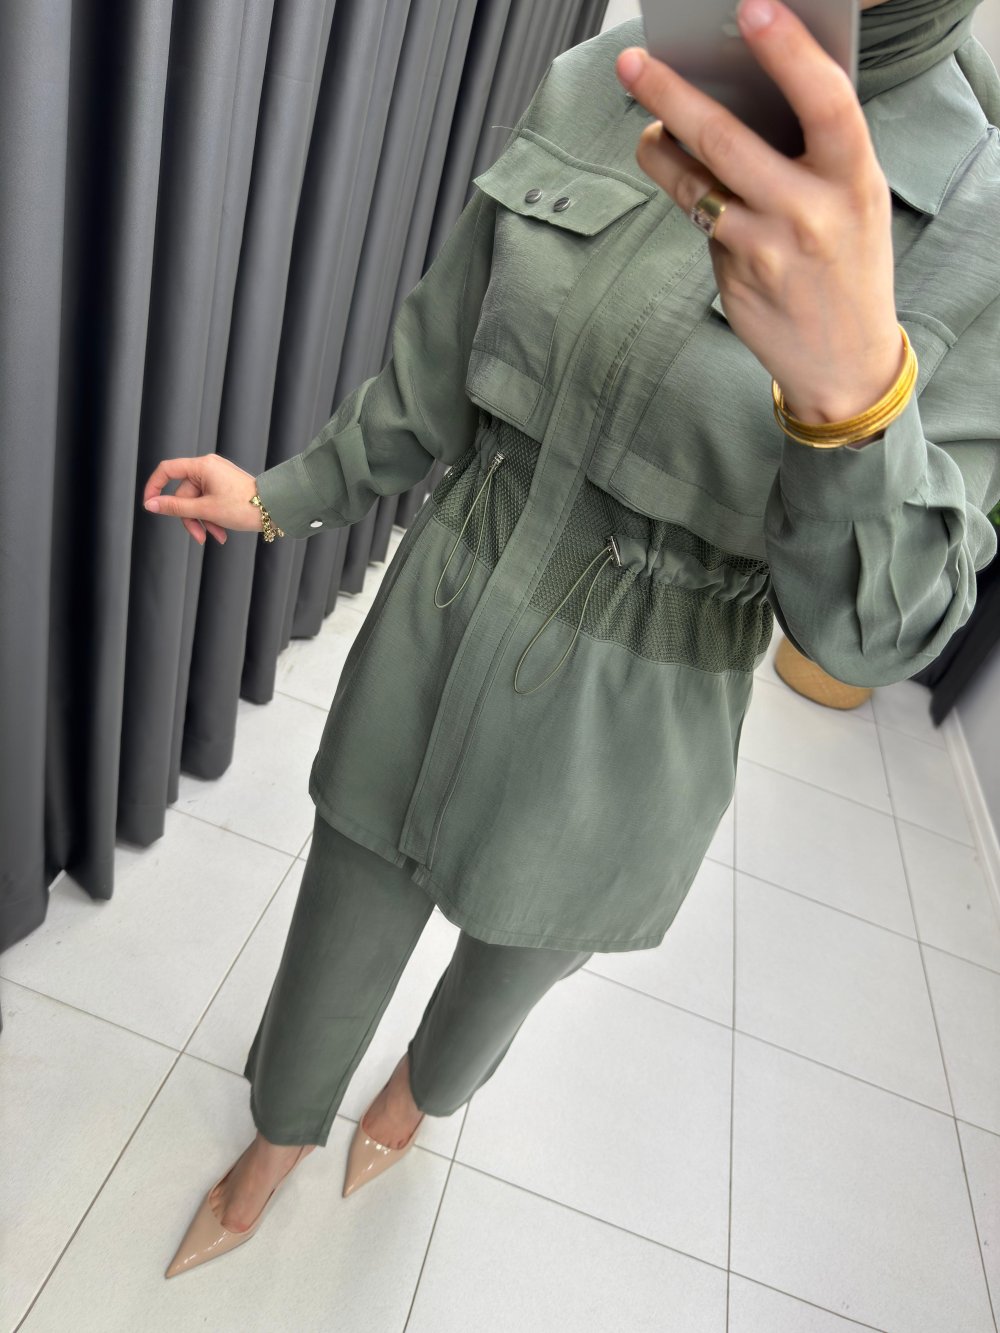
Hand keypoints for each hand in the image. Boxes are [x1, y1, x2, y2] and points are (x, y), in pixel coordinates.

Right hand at [142, 453, 261, 544]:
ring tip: (217, 536)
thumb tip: (150, 504)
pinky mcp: (225, 486)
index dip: (154, 487)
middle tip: (200, 537)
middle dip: (191, 518)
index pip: (167, 470)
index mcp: (202, 466)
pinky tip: (222, 532)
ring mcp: (217, 477)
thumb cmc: (244, 506)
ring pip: (197, 502)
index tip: (149, 505)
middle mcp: (208, 467)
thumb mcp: (205, 509)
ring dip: (204, 521)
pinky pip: (209, 501)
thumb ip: (175, 507)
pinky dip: (213, 517)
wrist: (275, 509)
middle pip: (184, 494)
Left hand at [616, 0, 902, 424]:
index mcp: (853, 180)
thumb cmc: (850, 262)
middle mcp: (809, 214)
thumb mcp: (858, 200)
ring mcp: (765, 250)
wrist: (845, 360)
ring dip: (660, 149)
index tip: (752, 11)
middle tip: (634, 63)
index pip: (825, 103)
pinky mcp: (733, 277)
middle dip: (672, 94)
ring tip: (648, 128)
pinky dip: (690, 196)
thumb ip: (817, 153)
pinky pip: (700, 222)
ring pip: (694, 184)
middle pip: (727, 140)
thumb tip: (747, 95)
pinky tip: (691, 185)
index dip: (789, 52)